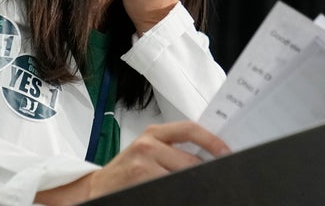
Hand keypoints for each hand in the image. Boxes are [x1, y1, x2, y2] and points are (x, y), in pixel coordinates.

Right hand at [86, 120, 228, 197]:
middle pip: (191, 161)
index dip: (212, 141)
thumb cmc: (127, 170)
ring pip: (183, 178)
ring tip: (195, 189)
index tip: (228, 152)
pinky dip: (179, 193)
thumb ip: (174, 148)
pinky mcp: (141, 183)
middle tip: (215, 180)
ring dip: (192, 186)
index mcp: (154, 133)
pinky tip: (179, 194)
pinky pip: (171, 190)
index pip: (190, 129)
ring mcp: (143, 165)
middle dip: (204, 174)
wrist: (97, 188)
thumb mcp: (148, 150)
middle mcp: (148, 145)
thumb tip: (210, 156)